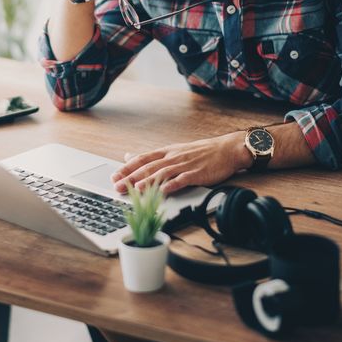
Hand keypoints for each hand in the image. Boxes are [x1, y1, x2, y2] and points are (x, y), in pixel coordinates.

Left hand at [111, 132, 251, 194]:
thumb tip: (130, 156)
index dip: (127, 167)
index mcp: (167, 152)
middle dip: (132, 177)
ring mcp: (184, 165)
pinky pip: (182, 180)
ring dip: (147, 182)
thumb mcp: (174, 150)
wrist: (226, 149)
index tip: (114, 175)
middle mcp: (173, 157)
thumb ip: (153, 156)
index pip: (142, 159)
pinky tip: (162, 192)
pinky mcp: (196, 173)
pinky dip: (171, 186)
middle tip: (117, 186)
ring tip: (135, 190)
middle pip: (149, 167)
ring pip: (162, 173)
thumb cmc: (201, 152)